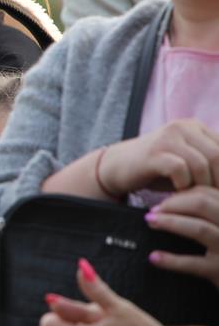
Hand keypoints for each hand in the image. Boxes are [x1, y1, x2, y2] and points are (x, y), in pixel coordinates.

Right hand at [98, 120, 218, 196]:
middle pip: (218, 156)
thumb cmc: (158, 170)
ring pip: (202, 164)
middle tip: (215, 198)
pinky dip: (183, 186)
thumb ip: (210, 164)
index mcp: (196, 127)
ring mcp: (168, 138)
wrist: (117, 167)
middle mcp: (183, 127)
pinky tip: (178, 193)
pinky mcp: (154, 152)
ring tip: (195, 198)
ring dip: (202, 187)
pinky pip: (180, 169)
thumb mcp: (189, 163)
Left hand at [146, 186, 218, 288]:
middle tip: (152, 210)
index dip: (182, 193)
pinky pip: (194, 264)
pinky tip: (153, 257)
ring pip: (199, 228)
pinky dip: (172, 260)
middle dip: (173, 203)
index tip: (164, 200)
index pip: (207, 193)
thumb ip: (208, 214)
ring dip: (171, 222)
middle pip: (203, 203)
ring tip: (149, 221)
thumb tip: (172, 200)